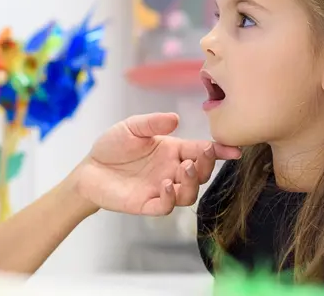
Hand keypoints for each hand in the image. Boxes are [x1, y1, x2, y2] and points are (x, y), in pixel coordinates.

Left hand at [73, 113, 240, 215]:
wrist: (89, 168)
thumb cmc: (113, 146)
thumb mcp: (132, 127)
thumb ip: (153, 123)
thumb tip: (176, 118)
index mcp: (173, 151)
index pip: (202, 151)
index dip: (219, 151)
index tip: (234, 149)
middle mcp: (172, 171)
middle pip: (201, 174)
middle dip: (207, 166)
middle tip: (201, 157)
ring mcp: (161, 189)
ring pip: (190, 193)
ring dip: (192, 182)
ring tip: (184, 169)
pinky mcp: (147, 204)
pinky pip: (167, 206)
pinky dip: (171, 197)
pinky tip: (166, 185)